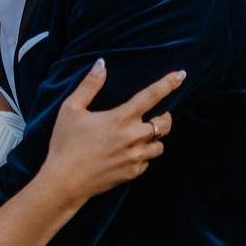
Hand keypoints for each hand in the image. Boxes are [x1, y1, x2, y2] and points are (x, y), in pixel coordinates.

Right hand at [42, 60, 182, 204]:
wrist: (64, 182)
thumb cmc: (65, 143)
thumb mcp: (72, 109)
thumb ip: (90, 85)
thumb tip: (101, 63)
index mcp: (121, 118)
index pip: (151, 96)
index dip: (168, 84)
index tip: (181, 75)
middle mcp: (133, 137)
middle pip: (164, 124)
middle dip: (165, 117)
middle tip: (158, 114)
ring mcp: (135, 157)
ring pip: (160, 146)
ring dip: (155, 138)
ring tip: (143, 134)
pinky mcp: (132, 173)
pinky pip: (148, 162)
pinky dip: (144, 155)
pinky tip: (131, 152)